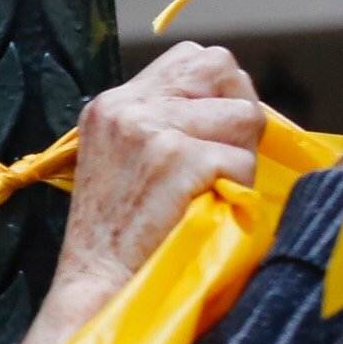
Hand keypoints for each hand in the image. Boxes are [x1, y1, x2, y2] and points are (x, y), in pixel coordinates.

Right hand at [46, 44, 265, 320]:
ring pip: (243, 116)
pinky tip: (206, 210)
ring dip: (241, 157)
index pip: (194, 59)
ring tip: (209, 191)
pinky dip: (238, 190)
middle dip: (237, 113)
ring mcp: (150, 128)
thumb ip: (162, 125)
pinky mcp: (175, 157)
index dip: (219, 92)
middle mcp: (127, 105)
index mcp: (113, 103)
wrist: (99, 285)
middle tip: (221, 162)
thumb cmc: (120, 237)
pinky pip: (243, 161)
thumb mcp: (124, 162)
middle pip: (222, 69)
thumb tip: (232, 106)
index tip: (214, 135)